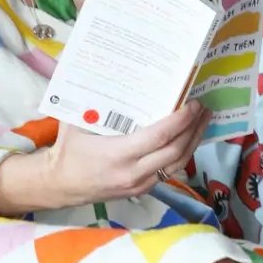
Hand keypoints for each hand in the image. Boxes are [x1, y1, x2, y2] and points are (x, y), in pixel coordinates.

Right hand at [0, 103, 208, 217]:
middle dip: (193, 129)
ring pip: (177, 164)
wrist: (59, 184)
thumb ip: (94, 102)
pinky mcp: (141, 189)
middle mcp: (134, 172)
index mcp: (119, 154)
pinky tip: (186, 140)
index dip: (180, 121)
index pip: (160, 137)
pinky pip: (168, 172)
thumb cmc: (68, 150)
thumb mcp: (77, 122)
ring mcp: (140, 184)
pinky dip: (181, 154)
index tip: (192, 105)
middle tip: (203, 109)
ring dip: (193, 143)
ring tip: (203, 122)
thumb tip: (108, 73)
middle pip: (176, 151)